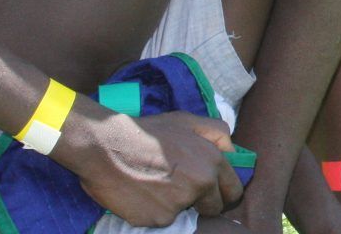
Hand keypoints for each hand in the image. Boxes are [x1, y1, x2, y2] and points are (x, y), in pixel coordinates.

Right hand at [68, 110, 243, 227]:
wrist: (107, 147)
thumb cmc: (148, 131)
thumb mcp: (188, 121)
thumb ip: (217, 134)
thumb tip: (233, 152)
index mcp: (212, 162)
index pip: (233, 191)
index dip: (224, 193)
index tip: (214, 193)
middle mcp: (201, 185)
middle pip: (214, 208)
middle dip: (203, 203)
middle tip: (182, 190)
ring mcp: (180, 204)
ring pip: (186, 214)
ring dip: (176, 205)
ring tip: (157, 186)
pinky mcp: (158, 219)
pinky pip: (162, 219)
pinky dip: (155, 211)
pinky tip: (143, 194)